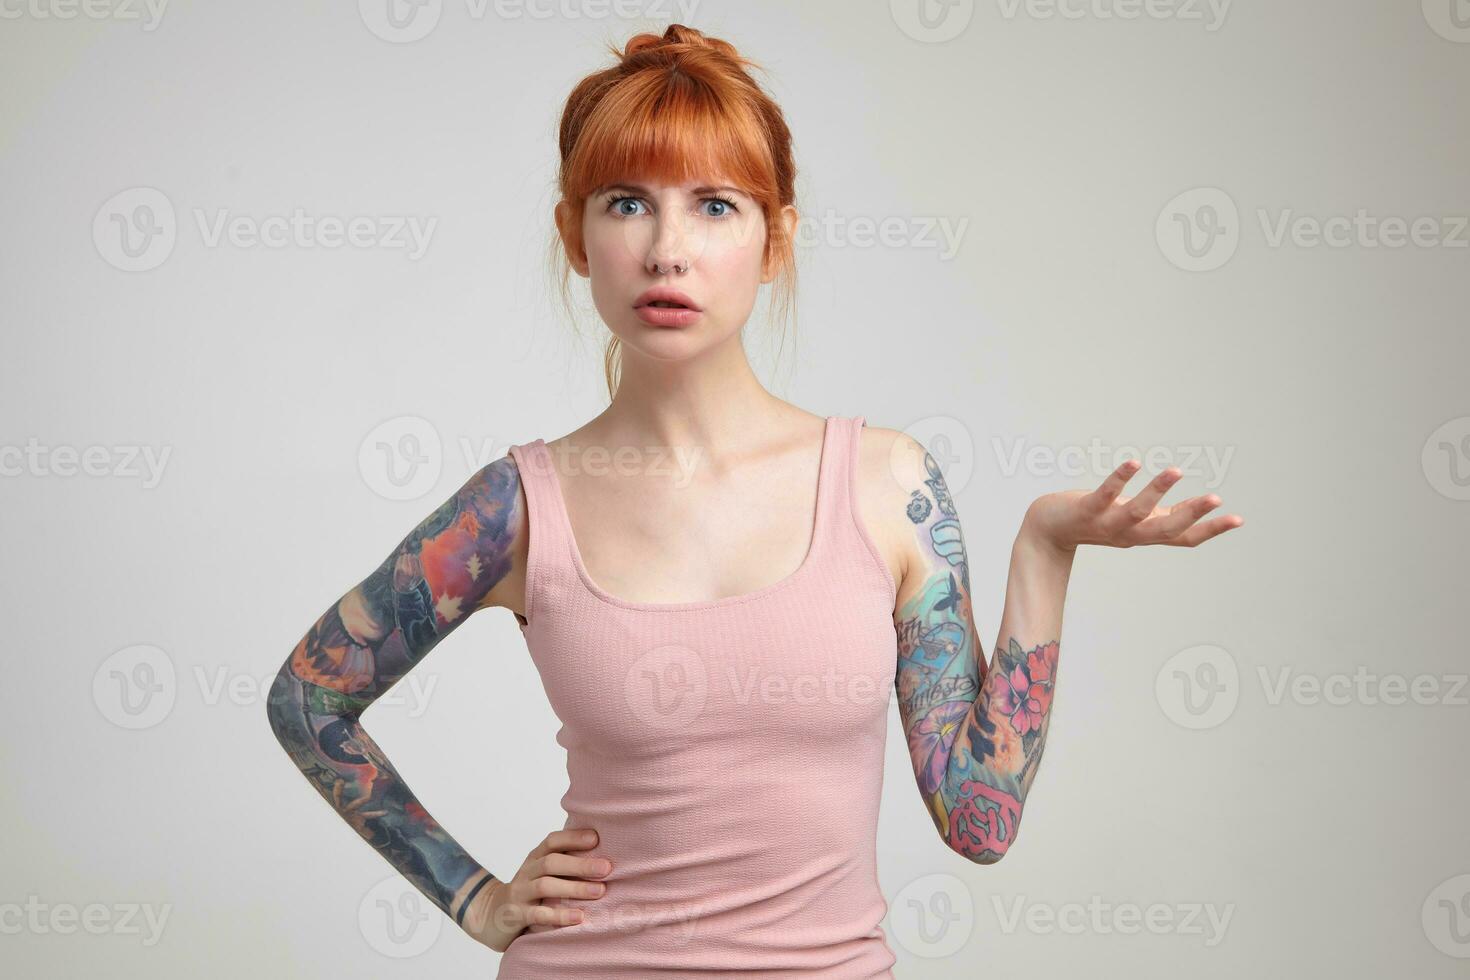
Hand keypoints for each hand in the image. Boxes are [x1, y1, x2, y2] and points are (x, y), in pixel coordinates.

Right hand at [459, 828, 612, 951]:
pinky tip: (579, 917)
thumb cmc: (529, 892)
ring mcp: (519, 893)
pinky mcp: (515, 915)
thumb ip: (565, 864)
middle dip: (580, 864)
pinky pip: (538, 915)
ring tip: (600, 891)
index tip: (596, 838)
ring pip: (545, 885)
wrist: (490, 915)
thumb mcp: (542, 874)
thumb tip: (605, 857)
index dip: (573, 837)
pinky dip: (559, 916)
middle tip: (606, 868)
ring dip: (574, 888)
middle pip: (551, 862)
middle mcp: (527, 872)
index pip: (552, 841)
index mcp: (535, 858)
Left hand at [1023, 461, 1243, 552]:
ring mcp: (1108, 523)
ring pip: (1137, 512)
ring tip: (1175, 470)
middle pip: (1166, 529)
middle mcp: (1130, 533)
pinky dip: (1120, 479)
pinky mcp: (1086, 510)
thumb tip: (1198, 510)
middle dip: (1192, 515)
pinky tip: (1134, 462)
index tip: (1239, 518)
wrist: (1048, 531)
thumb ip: (1162, 517)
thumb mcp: (1134, 522)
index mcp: (1145, 534)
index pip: (1184, 537)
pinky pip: (1105, 494)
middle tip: (1216, 498)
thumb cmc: (1097, 521)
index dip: (1210, 530)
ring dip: (1156, 491)